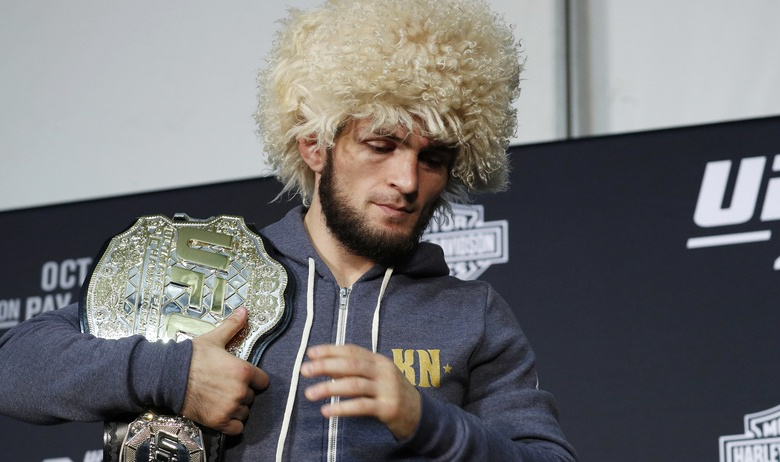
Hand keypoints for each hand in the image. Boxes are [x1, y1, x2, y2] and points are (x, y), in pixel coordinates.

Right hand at [181, 307, 268, 434]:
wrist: (168, 377)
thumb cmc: (191, 357)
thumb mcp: (214, 339)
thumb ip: (233, 326)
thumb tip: (245, 310)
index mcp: (243, 371)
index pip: (263, 381)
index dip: (253, 379)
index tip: (242, 377)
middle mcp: (240, 391)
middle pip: (252, 396)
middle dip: (242, 392)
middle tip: (226, 386)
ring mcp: (230, 408)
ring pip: (244, 412)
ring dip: (237, 408)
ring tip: (222, 398)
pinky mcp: (218, 422)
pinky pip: (236, 428)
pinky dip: (232, 423)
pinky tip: (222, 413)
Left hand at [301, 344, 420, 439]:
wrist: (420, 414)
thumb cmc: (392, 393)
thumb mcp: (376, 377)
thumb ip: (354, 372)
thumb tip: (326, 367)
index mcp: (379, 360)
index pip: (351, 351)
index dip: (330, 350)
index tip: (311, 353)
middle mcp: (383, 371)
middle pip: (351, 365)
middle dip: (325, 366)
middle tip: (305, 370)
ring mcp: (387, 389)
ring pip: (353, 385)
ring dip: (329, 388)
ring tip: (310, 393)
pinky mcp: (388, 408)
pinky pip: (360, 406)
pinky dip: (341, 408)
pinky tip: (327, 411)